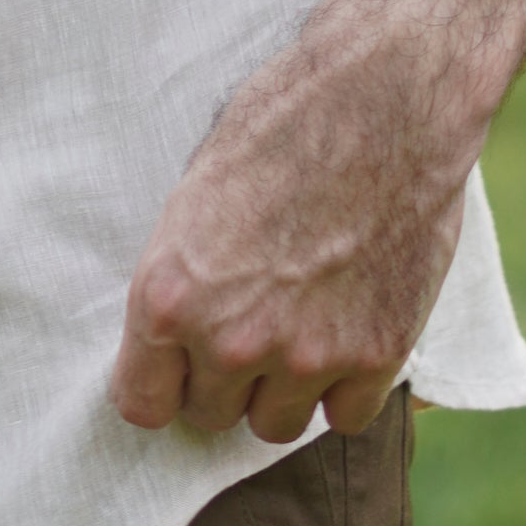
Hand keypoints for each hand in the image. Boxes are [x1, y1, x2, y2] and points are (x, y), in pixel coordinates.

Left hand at [110, 33, 462, 445]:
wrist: (383, 99)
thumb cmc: (282, 125)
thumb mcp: (196, 196)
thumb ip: (184, 282)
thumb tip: (175, 336)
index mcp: (169, 295)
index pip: (142, 404)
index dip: (161, 385)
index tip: (178, 368)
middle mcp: (231, 339)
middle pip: (211, 415)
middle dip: (224, 380)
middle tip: (251, 326)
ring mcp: (307, 355)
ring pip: (275, 426)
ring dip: (282, 390)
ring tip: (300, 330)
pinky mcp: (377, 356)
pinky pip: (345, 417)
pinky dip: (345, 388)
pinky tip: (347, 336)